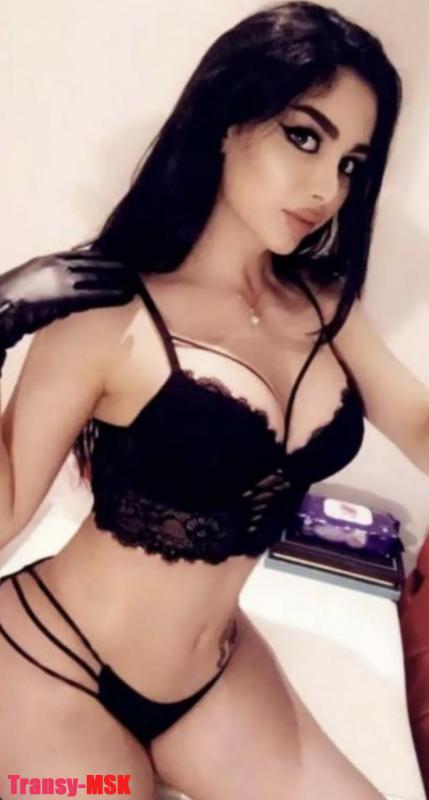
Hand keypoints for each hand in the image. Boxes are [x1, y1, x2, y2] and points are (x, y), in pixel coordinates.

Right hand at [0, 249, 138, 350]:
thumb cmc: (9, 303)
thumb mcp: (29, 286)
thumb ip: (47, 285)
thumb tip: (62, 298)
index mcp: (45, 261)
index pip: (79, 255)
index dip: (100, 257)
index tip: (115, 259)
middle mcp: (54, 265)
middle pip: (92, 262)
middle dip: (114, 266)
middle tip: (134, 268)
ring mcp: (59, 279)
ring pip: (97, 277)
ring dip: (118, 280)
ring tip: (136, 282)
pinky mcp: (64, 296)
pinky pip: (94, 295)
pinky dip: (111, 295)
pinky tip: (126, 297)